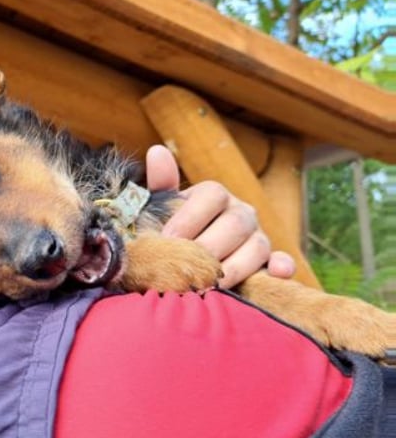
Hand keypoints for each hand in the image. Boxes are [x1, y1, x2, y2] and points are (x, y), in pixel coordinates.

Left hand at [145, 145, 295, 287]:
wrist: (189, 253)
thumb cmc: (173, 227)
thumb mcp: (164, 208)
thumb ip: (161, 184)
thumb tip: (156, 152)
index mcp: (215, 194)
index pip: (211, 196)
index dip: (189, 218)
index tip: (167, 239)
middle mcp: (241, 212)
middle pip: (234, 224)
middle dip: (209, 248)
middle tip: (187, 267)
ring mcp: (258, 236)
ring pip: (257, 247)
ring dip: (234, 267)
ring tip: (210, 285)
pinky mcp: (269, 261)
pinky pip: (281, 262)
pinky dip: (281, 267)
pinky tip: (275, 274)